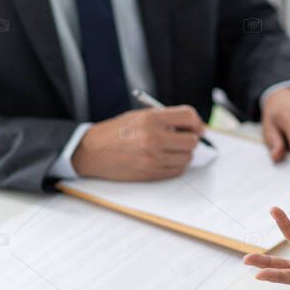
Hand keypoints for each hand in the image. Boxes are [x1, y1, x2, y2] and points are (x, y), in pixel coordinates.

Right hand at [71, 106, 203, 180]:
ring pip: (187, 157)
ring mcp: (153, 158)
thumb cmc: (116, 132)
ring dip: (184, 153)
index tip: (197, 127)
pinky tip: (166, 158)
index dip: (196, 122)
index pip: (188, 116)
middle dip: (191, 139)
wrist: (92, 151)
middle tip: (183, 138)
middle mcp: (154, 138)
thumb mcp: (140, 116)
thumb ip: (166, 119)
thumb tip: (193, 127)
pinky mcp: (151, 173)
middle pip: (192, 140)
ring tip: (171, 148)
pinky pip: (178, 170)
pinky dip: (177, 165)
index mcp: (151, 119)